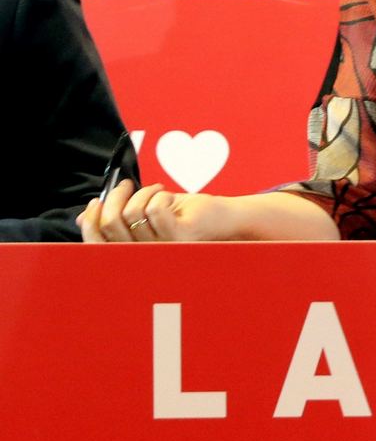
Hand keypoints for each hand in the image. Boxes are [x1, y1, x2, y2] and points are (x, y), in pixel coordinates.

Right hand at [80, 181, 237, 241]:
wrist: (226, 219)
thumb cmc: (186, 217)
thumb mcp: (146, 216)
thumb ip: (119, 218)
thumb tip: (84, 217)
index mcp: (134, 254)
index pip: (96, 245)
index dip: (91, 221)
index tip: (96, 201)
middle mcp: (146, 256)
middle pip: (110, 224)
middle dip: (115, 197)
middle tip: (126, 185)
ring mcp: (163, 249)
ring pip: (132, 213)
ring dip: (143, 193)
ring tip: (157, 190)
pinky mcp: (180, 237)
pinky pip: (154, 209)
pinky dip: (159, 195)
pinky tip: (169, 196)